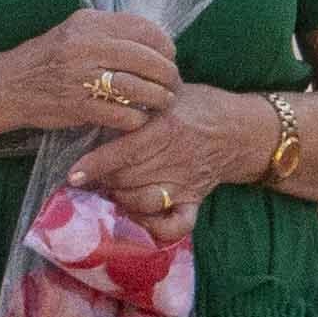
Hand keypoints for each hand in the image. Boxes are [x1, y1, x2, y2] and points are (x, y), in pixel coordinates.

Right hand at [0, 5, 185, 139]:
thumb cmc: (47, 60)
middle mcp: (85, 46)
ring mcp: (80, 76)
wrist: (6, 86)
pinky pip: (122, 114)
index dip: (165, 46)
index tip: (169, 58)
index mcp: (88, 23)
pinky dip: (137, 118)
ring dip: (159, 98)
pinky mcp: (77, 105)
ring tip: (164, 102)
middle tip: (173, 84)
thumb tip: (156, 42)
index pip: (145, 29)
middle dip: (168, 74)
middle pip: (148, 59)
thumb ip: (111, 33)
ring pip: (139, 87)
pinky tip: (139, 117)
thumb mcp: (75, 33)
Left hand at [67, 82, 275, 239]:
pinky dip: (156, 227)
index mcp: (167, 128)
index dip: (95, 165)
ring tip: (114, 188)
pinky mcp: (194, 199)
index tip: (73, 174)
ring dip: (122, 198)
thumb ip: (139, 93)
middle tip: (93, 173)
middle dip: (104, 179)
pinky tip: (141, 217)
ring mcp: (186, 182)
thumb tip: (101, 89)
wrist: (244, 130)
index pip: (125, 151)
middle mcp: (176, 158)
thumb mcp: (171, 91)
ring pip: (142, 201)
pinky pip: (176, 224)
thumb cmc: (200, 106)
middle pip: (126, 178)